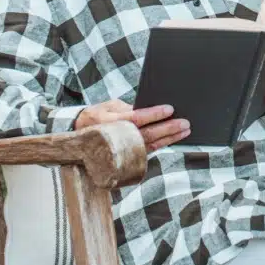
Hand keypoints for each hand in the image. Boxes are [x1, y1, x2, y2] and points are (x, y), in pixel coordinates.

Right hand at [75, 100, 190, 151]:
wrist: (79, 137)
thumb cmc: (96, 117)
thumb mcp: (109, 107)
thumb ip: (127, 109)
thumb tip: (149, 110)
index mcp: (109, 122)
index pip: (136, 118)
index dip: (154, 114)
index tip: (169, 108)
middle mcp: (116, 138)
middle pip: (146, 134)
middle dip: (168, 128)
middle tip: (185, 122)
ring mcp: (122, 150)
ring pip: (150, 145)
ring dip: (170, 138)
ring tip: (185, 130)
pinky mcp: (127, 157)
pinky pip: (148, 151)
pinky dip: (163, 144)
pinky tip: (175, 138)